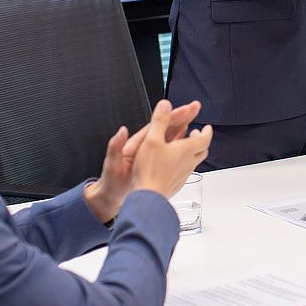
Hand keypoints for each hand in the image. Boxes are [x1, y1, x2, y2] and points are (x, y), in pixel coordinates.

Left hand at [85, 99, 200, 223]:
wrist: (110, 197)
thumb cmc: (110, 182)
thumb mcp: (111, 164)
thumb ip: (115, 147)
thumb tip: (121, 131)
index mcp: (136, 144)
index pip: (157, 125)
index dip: (170, 116)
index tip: (184, 109)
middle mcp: (145, 147)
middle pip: (166, 128)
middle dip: (181, 117)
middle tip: (195, 108)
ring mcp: (151, 156)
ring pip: (170, 138)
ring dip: (183, 128)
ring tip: (195, 121)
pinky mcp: (155, 164)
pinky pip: (171, 151)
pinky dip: (180, 144)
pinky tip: (187, 141)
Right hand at [130, 100, 213, 198]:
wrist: (148, 197)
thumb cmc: (150, 170)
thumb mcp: (152, 139)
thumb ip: (159, 120)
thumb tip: (165, 105)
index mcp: (187, 150)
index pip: (205, 138)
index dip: (207, 131)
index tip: (206, 127)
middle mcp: (189, 162)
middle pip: (203, 150)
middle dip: (201, 141)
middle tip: (197, 135)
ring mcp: (184, 175)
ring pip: (195, 161)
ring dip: (193, 152)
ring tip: (185, 148)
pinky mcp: (176, 184)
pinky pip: (185, 171)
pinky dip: (183, 164)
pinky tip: (173, 165)